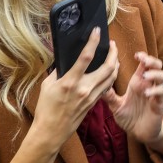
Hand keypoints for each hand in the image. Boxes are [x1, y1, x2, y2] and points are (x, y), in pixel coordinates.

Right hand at [30, 30, 119, 154]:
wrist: (51, 131)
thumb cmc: (46, 108)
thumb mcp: (47, 86)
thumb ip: (58, 71)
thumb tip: (66, 60)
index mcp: (70, 82)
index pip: (86, 57)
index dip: (93, 42)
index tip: (96, 31)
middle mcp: (84, 88)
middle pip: (107, 67)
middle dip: (113, 53)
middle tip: (112, 44)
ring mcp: (92, 96)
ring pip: (112, 77)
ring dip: (115, 64)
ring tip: (114, 55)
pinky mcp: (95, 103)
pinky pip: (107, 87)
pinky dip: (110, 77)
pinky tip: (110, 71)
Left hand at [103, 51, 162, 143]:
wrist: (139, 134)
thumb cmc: (129, 118)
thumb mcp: (116, 106)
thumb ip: (109, 96)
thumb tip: (96, 85)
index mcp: (138, 83)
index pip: (144, 65)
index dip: (143, 57)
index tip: (136, 55)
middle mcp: (148, 85)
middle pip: (156, 66)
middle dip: (152, 61)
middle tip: (144, 61)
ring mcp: (155, 93)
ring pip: (162, 76)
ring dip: (155, 74)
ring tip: (145, 77)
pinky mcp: (159, 103)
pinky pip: (161, 93)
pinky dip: (155, 90)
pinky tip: (147, 93)